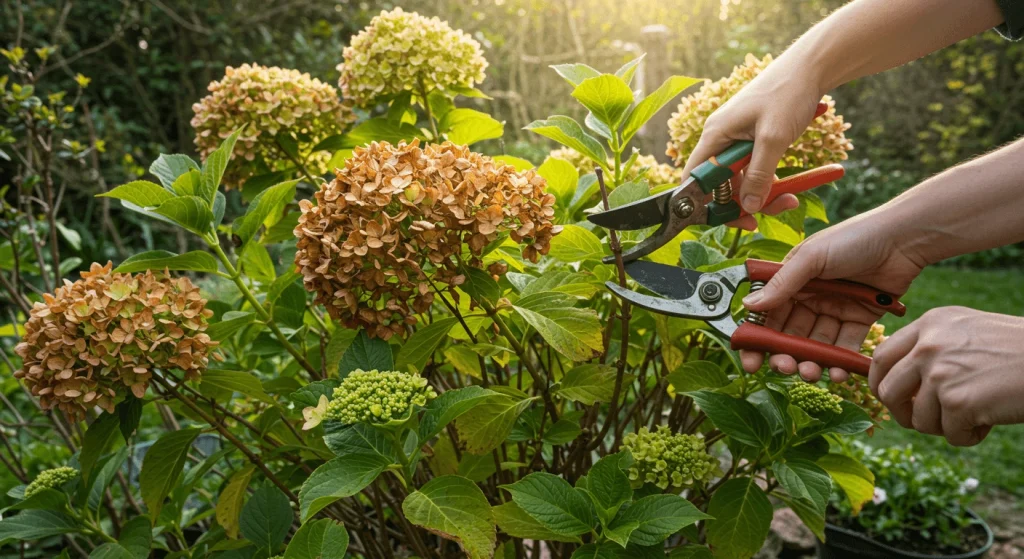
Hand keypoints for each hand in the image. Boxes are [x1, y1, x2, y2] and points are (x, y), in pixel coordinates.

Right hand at [681, 60, 823, 219]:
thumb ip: (759, 175)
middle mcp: (721, 139)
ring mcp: (737, 141)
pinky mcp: (753, 142)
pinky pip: (755, 171)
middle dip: (742, 203)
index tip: (730, 217)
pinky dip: (770, 183)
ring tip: (789, 200)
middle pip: (720, 184)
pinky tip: (790, 189)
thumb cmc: (788, 93)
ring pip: (740, 181)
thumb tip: (749, 207)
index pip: (695, 177)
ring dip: (762, 195)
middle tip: (761, 218)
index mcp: (715, 135)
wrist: (811, 68)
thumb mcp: (774, 138)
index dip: (706, 202)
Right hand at [740, 212, 924, 381]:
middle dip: (785, 354)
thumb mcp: (812, 258)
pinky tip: (838, 374)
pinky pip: (845, 346)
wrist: (903, 239)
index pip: (769, 314)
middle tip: (784, 367)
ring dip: (811, 361)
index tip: (750, 360)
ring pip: (817, 343)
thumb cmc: (854, 238)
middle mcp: (811, 296)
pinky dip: (840, 362)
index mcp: (794, 280)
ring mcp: (835, 309)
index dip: (758, 337)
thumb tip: (748, 306)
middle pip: (791, 333)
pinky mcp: (860, 319)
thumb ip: (782, 284)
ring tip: (810, 373)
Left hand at [869, 307, 1023, 445]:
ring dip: (945, 427)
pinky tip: (989, 422)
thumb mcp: (965, 332)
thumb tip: (893, 383)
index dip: (879, 383)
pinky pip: (951, 434)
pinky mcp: (958, 401)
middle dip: (903, 414)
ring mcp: (941, 373)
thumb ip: (929, 348)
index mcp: (929, 324)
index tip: (888, 398)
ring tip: (975, 416)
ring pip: (919, 420)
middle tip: (926, 421)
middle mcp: (928, 345)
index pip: (880, 356)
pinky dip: (969, 436)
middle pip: (888, 391)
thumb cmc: (1015, 350)